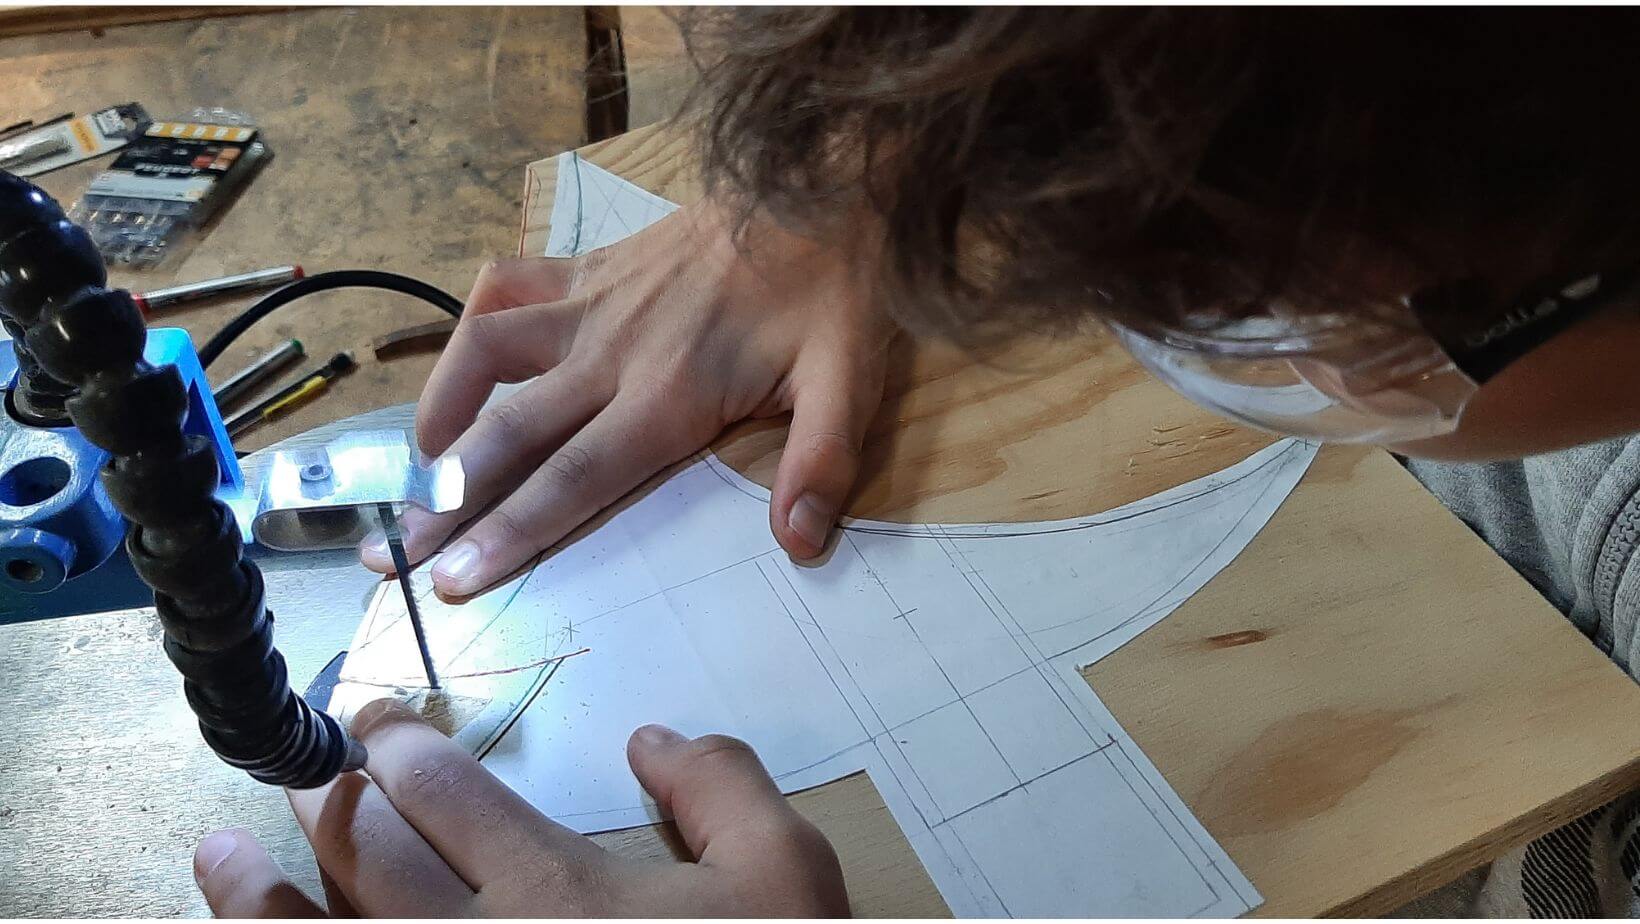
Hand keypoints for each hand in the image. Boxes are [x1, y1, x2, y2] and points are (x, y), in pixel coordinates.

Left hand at [193, 701, 849, 916]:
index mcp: (557, 887)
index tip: (376, 721)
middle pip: (365, 852)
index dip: (397, 743)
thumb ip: (722, 784)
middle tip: (309, 761)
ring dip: (255, 895)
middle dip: (329, 793)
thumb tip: (650, 738)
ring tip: (216, 852)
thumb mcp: (788, 873)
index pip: (442, 790)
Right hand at [361, 199, 893, 597]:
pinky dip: (473, 320)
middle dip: (445, 502)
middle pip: (510, 434)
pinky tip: (465, 361)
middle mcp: (612, 352)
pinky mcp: (589, 264)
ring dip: (440, 411)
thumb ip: (820, 464)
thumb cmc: (834, 293)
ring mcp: (592, 303)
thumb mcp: (850, 382)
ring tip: (414, 468)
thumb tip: (799, 544)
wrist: (823, 183)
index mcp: (668, 395)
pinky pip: (507, 285)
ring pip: (485, 351)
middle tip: (390, 554)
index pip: (571, 479)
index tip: (450, 580)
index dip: (507, 533)